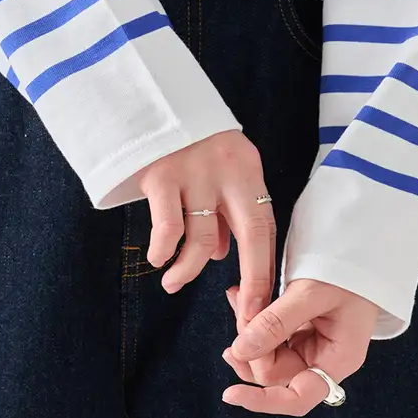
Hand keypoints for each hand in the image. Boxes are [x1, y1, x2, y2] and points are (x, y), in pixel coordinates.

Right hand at [137, 131, 275, 323]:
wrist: (152, 99)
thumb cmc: (190, 141)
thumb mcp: (220, 168)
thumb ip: (225, 209)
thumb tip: (225, 256)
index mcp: (247, 170)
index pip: (266, 227)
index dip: (266, 270)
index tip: (262, 308)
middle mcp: (228, 171)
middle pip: (252, 236)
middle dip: (252, 283)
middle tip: (243, 318)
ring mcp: (195, 172)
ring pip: (203, 240)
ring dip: (188, 270)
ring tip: (173, 283)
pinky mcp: (161, 174)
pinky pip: (167, 227)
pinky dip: (164, 250)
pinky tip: (159, 258)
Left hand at [219, 279, 380, 415]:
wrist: (363, 247)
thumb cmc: (350, 270)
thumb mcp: (312, 293)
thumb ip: (276, 322)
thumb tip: (241, 350)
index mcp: (336, 359)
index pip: (297, 398)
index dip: (262, 401)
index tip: (230, 394)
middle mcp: (324, 358)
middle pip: (276, 373)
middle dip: (251, 348)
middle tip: (240, 309)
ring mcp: (313, 343)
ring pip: (269, 353)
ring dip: (249, 330)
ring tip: (238, 298)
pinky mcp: (302, 328)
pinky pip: (271, 333)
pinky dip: (256, 318)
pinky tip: (245, 298)